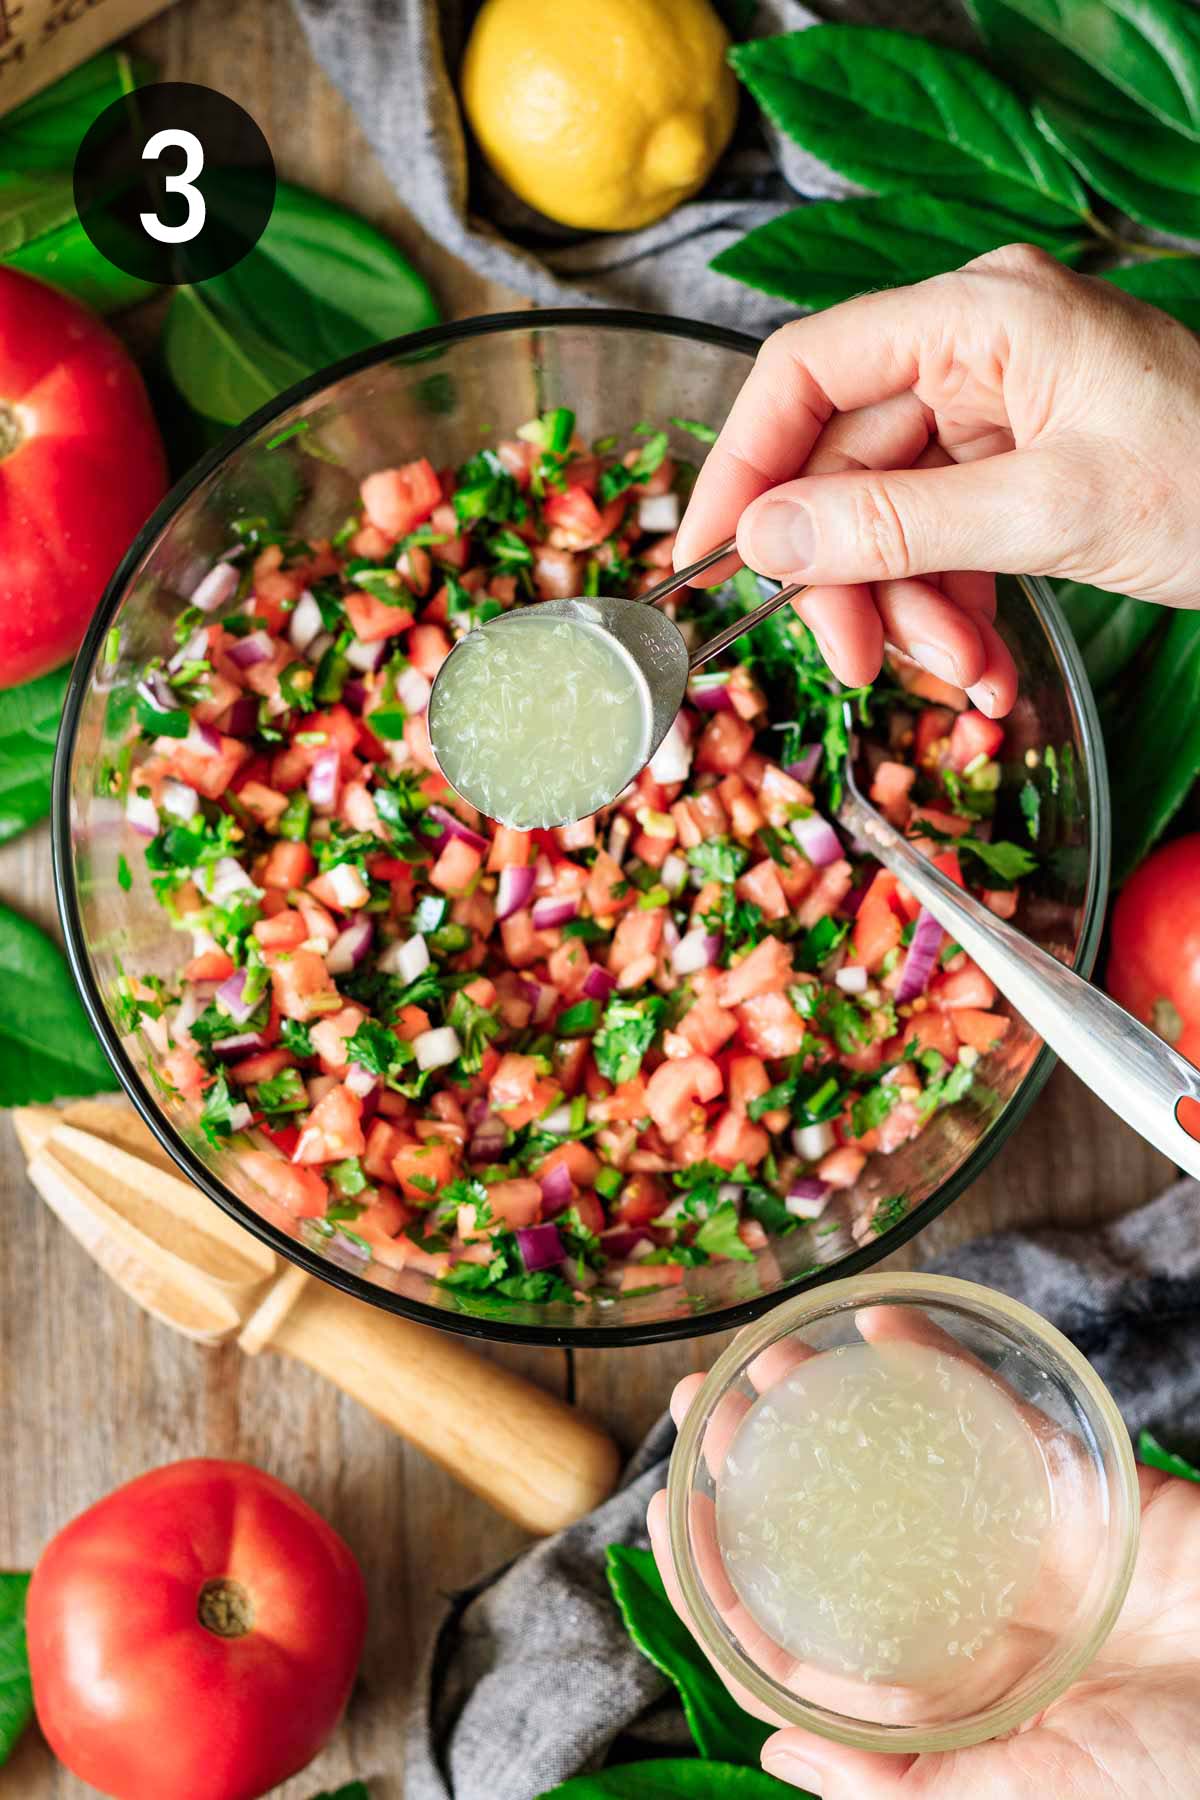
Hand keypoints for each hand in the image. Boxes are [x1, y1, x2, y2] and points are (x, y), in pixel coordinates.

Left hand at [648, 1349, 1199, 1798]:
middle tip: (697, 1403)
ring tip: (759, 1354)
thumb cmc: (1174, 1785)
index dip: (726, 1574)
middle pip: (833, 1526)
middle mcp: (959, 1616)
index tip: (669, 1510)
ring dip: (824, 1401)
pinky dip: (929, 1361)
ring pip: (894, 1455)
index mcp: (937, 1702)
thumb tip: (776, 1748)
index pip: (799, 1632)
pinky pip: (984, 1409)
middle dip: (758, 1465)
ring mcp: (1011, 1543)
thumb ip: (899, 1785)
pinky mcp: (1067, 1485)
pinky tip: (875, 1321)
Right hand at [675, 244, 1199, 715]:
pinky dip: (951, 611)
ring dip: (909, 611)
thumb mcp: (1050, 512)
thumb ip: (898, 525)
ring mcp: (995, 409)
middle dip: (850, 578)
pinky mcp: (1016, 465)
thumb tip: (766, 539)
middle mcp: (974, 350)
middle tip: (854, 662)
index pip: (807, 371)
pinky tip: (983, 670)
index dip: (742, 465)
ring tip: (959, 675)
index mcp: (978, 315)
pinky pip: (942, 540)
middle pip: (844, 464)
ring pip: (889, 518)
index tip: (707, 558)